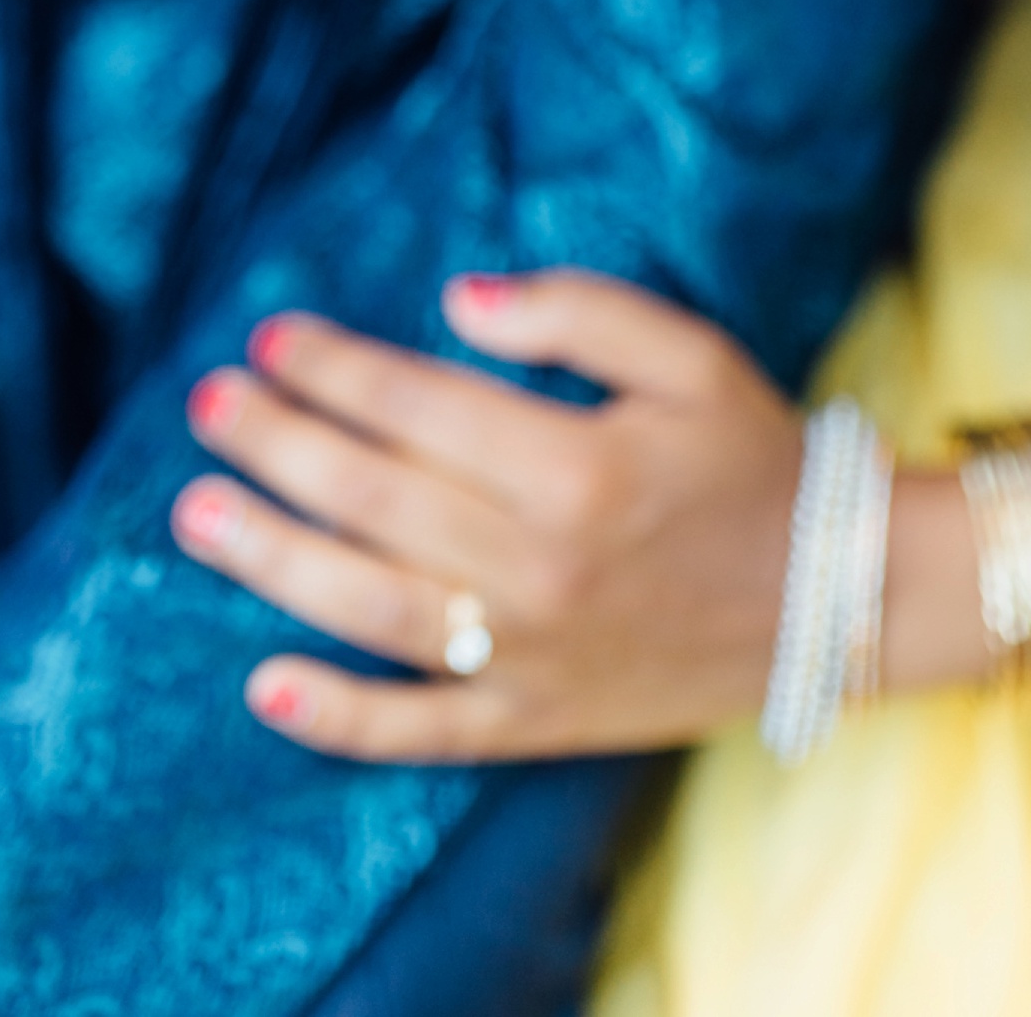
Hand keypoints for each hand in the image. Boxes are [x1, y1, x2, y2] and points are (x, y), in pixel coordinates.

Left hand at [171, 271, 805, 759]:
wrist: (834, 598)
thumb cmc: (752, 458)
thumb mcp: (688, 352)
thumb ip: (575, 312)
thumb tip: (456, 302)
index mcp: (577, 466)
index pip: (417, 406)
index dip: (335, 367)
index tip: (274, 337)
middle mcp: (540, 566)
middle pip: (372, 497)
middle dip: (277, 443)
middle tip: (209, 404)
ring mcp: (530, 655)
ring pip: (367, 605)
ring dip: (271, 556)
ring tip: (197, 511)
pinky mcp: (532, 722)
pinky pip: (418, 728)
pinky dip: (335, 715)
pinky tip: (263, 685)